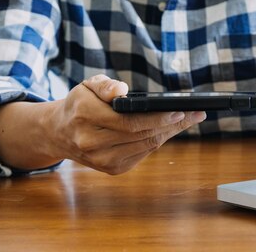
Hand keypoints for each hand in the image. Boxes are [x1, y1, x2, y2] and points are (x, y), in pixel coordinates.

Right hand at [45, 74, 205, 174]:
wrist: (59, 133)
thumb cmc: (79, 104)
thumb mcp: (87, 86)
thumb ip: (105, 85)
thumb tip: (122, 90)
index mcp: (85, 116)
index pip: (129, 121)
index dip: (157, 118)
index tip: (180, 110)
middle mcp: (91, 142)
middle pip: (142, 135)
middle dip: (173, 124)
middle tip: (196, 114)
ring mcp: (102, 160)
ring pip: (146, 146)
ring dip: (170, 133)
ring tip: (189, 119)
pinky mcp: (111, 169)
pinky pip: (142, 154)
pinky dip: (158, 141)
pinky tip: (169, 130)